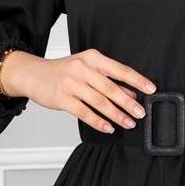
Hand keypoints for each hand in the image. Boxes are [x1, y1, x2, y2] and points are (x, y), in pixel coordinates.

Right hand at [1, 47, 156, 132]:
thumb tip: (132, 93)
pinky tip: (108, 127)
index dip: (137, 80)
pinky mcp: (62, 98)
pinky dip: (97, 121)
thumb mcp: (87, 69)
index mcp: (92, 58)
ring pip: (99, 102)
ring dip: (116, 114)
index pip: (120, 69)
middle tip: (140, 113)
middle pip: (111, 87)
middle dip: (128, 102)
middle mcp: (82, 69)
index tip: (151, 89)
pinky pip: (83, 112)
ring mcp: (71, 83)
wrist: (33, 74)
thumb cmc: (63, 71)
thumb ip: (108, 79)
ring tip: (128, 123)